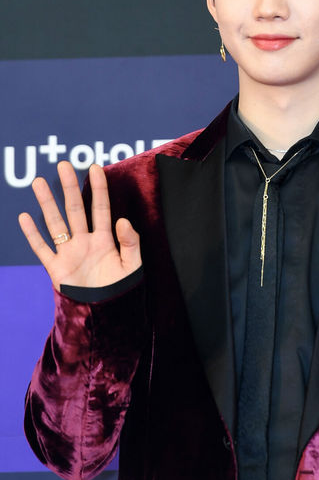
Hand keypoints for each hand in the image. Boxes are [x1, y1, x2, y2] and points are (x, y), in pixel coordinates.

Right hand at [18, 161, 140, 290]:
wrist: (107, 314)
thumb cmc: (122, 289)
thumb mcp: (133, 265)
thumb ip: (130, 242)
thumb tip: (122, 220)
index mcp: (104, 239)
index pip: (100, 207)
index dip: (98, 188)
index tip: (94, 167)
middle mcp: (85, 242)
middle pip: (75, 209)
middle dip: (69, 187)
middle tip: (63, 165)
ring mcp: (69, 253)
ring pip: (56, 223)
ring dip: (47, 203)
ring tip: (38, 182)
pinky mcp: (57, 269)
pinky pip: (42, 248)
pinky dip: (33, 234)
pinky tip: (25, 217)